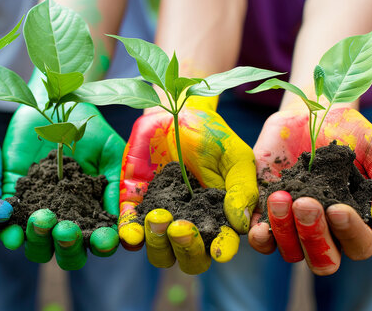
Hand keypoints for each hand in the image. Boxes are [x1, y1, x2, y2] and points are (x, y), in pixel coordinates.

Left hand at [0, 102, 124, 269]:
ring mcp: (38, 211)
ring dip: (37, 241)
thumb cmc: (87, 127)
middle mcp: (66, 218)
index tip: (103, 241)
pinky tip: (8, 223)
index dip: (102, 245)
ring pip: (36, 245)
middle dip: (67, 247)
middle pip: (67, 252)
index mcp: (93, 211)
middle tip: (65, 230)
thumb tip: (127, 225)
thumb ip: (118, 185)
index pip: (100, 240)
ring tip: (40, 220)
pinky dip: (5, 227)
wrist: (53, 104)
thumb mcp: (110, 151)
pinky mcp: (12, 198)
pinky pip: (5, 223)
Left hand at [118, 97, 257, 273]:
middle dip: (186, 249)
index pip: (222, 244)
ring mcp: (161, 217)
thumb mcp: (234, 156)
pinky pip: (130, 231)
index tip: (219, 250)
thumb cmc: (211, 135)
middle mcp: (190, 224)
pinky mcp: (135, 205)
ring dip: (158, 244)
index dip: (222, 249)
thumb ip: (241, 187)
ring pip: (159, 252)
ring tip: (158, 217)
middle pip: (190, 259)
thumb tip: (240, 223)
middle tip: (180, 227)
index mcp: (217, 218)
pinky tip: (131, 233)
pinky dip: (130, 236)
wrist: (175, 112)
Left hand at [249, 108, 371, 274]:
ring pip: (291, 252)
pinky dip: (260, 237)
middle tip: (306, 204)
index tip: (337, 209)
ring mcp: (293, 227)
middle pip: (323, 260)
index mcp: (357, 223)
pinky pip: (261, 240)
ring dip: (285, 232)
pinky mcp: (266, 215)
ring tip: (282, 198)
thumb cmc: (349, 134)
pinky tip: (259, 226)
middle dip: (314, 236)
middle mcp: (326, 232)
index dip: (349, 233)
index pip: (359, 245)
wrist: (309, 114)